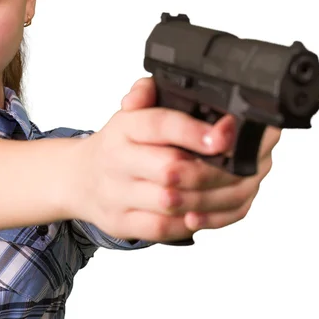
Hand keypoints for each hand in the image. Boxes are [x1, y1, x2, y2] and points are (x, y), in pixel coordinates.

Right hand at [74, 77, 280, 242]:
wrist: (79, 178)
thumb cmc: (117, 144)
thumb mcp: (129, 112)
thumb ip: (147, 92)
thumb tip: (168, 90)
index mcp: (124, 127)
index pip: (159, 125)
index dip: (195, 131)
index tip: (226, 135)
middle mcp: (116, 160)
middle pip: (170, 169)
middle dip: (211, 171)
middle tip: (239, 168)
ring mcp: (115, 194)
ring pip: (171, 202)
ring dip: (208, 199)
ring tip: (230, 190)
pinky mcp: (120, 223)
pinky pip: (162, 228)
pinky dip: (190, 222)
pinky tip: (205, 213)